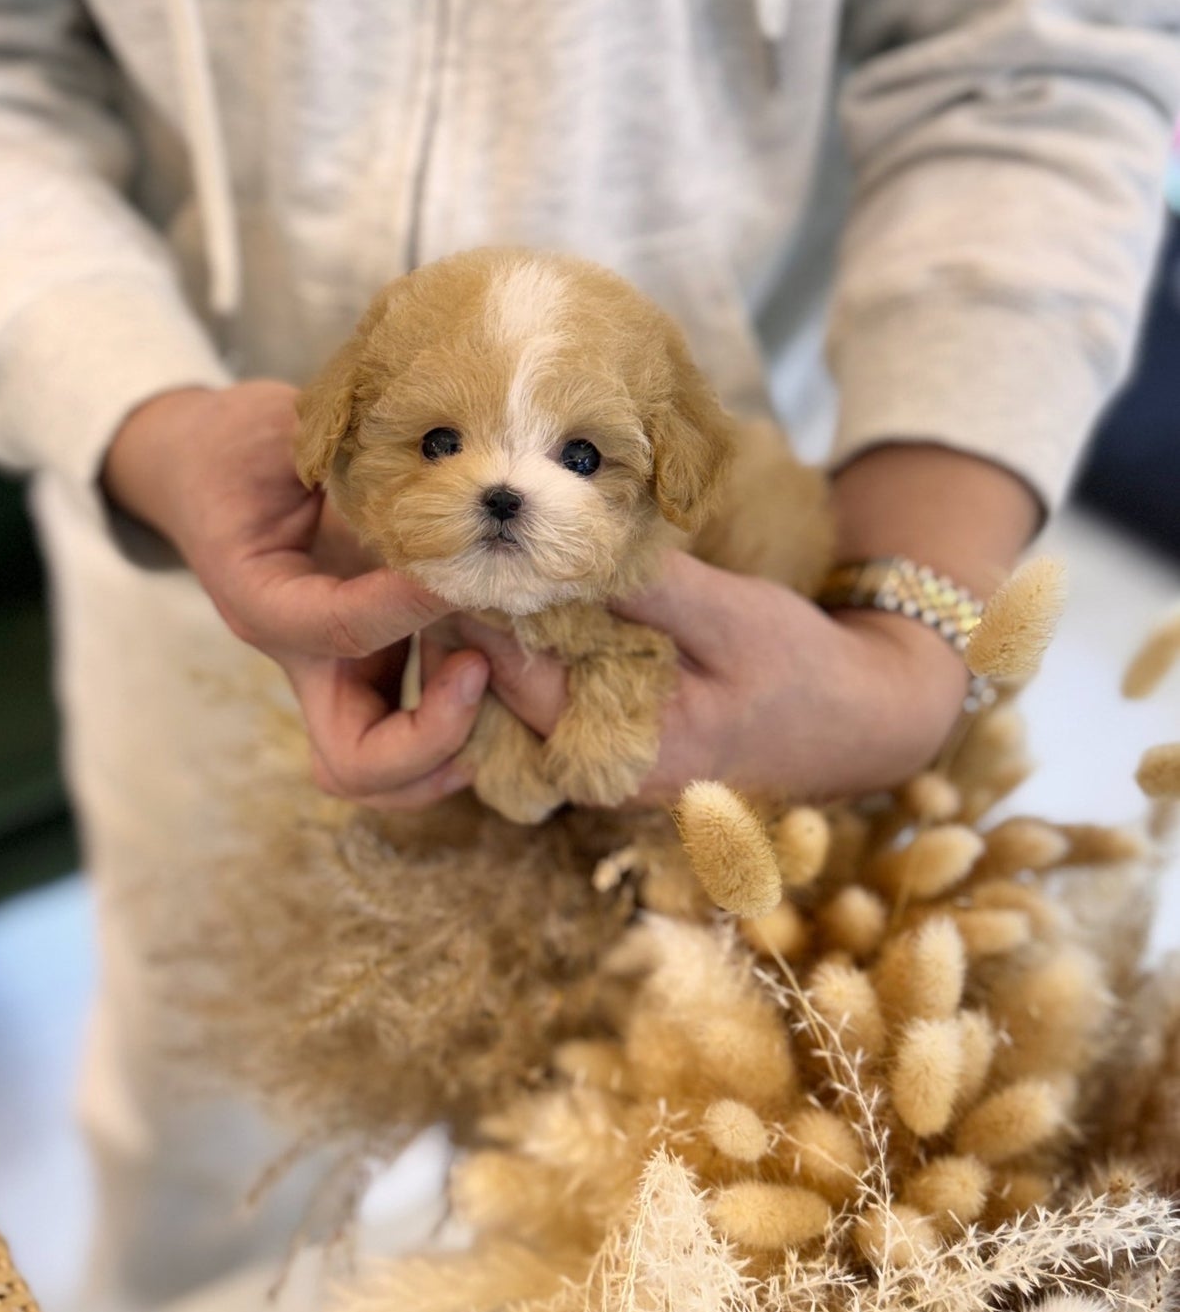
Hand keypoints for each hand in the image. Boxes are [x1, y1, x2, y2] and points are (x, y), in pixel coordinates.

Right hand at [102, 384, 489, 808]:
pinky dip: (470, 708)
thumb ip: (345, 458)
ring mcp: (340, 671)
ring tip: (501, 668)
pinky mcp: (375, 663)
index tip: (459, 571)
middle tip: (476, 667)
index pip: (340, 631)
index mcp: (265, 602)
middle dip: (430, 739)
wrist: (206, 465)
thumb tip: (444, 474)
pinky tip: (508, 648)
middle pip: (354, 763)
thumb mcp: (276, 435)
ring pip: (387, 767)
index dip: (406, 607)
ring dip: (457, 740)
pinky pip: (419, 721)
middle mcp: (303, 657)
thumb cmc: (238, 447)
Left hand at [455, 549, 972, 802]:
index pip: (512, 672)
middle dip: (481, 613)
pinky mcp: (610, 747)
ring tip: (484, 552)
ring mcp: (599, 768)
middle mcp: (595, 776)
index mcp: (619, 755)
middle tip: (453, 535)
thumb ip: (642, 588)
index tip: (452, 540)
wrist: (860, 722)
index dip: (479, 603)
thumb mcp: (727, 616)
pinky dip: (540, 644)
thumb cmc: (799, 668)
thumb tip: (559, 542)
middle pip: (504, 686)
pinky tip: (536, 592)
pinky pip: (550, 693)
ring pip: (521, 691)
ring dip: (506, 627)